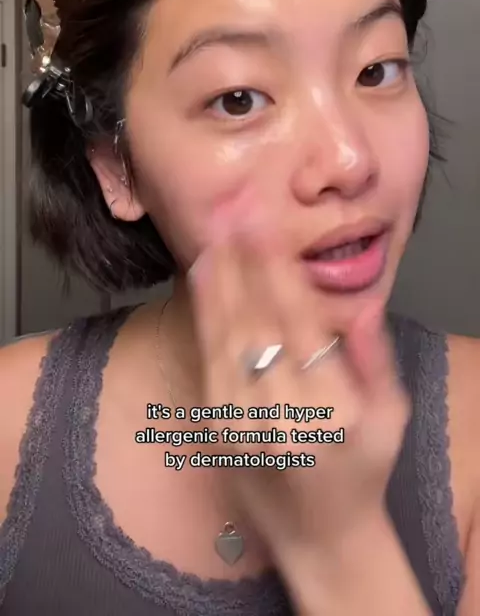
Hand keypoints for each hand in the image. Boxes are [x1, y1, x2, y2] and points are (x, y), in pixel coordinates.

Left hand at [188, 187, 409, 580]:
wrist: (321, 537)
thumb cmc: (363, 471)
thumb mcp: (391, 416)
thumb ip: (375, 359)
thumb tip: (361, 305)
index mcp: (335, 407)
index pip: (300, 322)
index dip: (278, 269)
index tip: (266, 226)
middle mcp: (284, 414)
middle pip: (258, 322)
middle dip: (243, 262)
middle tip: (233, 211)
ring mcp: (243, 424)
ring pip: (226, 337)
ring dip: (218, 282)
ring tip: (213, 234)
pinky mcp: (218, 429)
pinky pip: (208, 361)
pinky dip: (203, 316)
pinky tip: (202, 282)